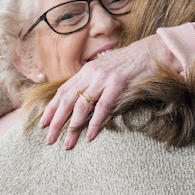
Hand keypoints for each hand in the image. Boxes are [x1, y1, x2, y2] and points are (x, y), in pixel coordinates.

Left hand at [40, 36, 173, 148]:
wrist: (152, 52)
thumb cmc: (129, 64)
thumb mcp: (105, 70)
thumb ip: (92, 83)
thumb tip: (81, 100)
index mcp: (85, 71)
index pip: (62, 91)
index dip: (51, 108)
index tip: (43, 123)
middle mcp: (91, 74)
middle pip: (67, 100)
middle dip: (56, 121)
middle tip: (49, 139)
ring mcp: (103, 79)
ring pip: (81, 105)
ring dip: (73, 127)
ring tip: (67, 143)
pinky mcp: (118, 84)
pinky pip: (102, 107)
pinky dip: (95, 122)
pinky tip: (90, 135)